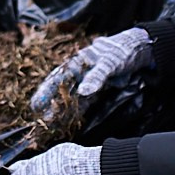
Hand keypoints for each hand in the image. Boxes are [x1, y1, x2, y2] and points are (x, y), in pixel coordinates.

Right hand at [30, 26, 151, 111]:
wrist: (138, 51)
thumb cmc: (120, 51)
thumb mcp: (109, 62)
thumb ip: (96, 76)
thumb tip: (83, 92)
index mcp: (77, 62)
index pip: (57, 78)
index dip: (45, 91)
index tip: (36, 105)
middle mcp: (79, 72)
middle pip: (61, 90)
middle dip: (50, 105)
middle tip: (41, 120)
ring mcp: (88, 81)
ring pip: (71, 97)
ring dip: (63, 110)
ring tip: (52, 124)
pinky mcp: (97, 89)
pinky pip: (84, 101)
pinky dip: (77, 110)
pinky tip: (71, 120)